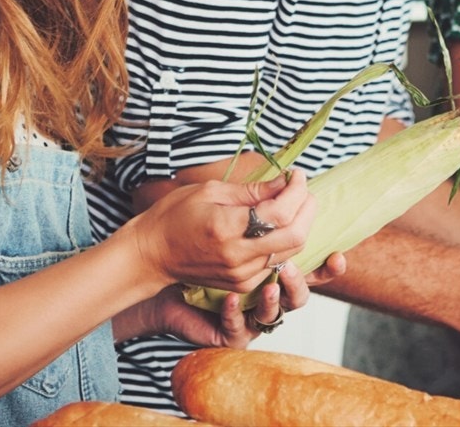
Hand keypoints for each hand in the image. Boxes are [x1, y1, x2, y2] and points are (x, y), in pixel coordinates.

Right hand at [129, 169, 314, 292]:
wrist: (152, 254)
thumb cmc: (175, 216)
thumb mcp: (211, 191)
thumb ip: (252, 190)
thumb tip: (285, 182)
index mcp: (228, 228)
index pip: (281, 212)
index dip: (297, 190)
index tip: (297, 174)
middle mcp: (238, 256)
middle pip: (296, 236)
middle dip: (307, 209)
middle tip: (301, 189)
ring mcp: (242, 275)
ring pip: (291, 251)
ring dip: (299, 225)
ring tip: (292, 203)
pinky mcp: (242, 284)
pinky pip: (276, 263)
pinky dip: (284, 242)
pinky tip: (276, 226)